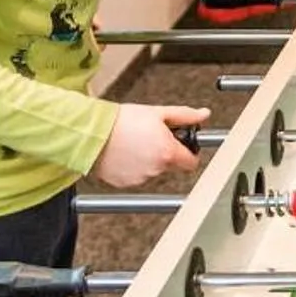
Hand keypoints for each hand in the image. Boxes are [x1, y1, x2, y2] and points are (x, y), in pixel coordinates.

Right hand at [91, 103, 205, 187]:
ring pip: (153, 171)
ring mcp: (140, 178)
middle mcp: (156, 169)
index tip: (184, 146)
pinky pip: (135, 177)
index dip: (189, 153)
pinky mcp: (124, 183)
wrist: (92, 132)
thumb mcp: (158, 113)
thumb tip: (202, 115)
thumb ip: (184, 116)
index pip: (192, 163)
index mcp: (168, 153)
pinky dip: (133, 168)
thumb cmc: (122, 121)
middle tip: (153, 138)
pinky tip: (125, 153)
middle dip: (166, 154)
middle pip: (172, 166)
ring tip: (135, 144)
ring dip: (149, 161)